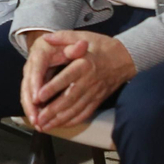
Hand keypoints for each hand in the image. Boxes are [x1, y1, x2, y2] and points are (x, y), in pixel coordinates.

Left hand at [21, 30, 136, 130]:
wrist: (126, 58)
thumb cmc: (102, 46)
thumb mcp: (85, 36)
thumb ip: (64, 37)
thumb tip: (46, 37)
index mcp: (84, 65)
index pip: (65, 78)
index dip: (52, 88)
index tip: (38, 96)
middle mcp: (89, 81)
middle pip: (69, 99)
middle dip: (52, 111)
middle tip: (37, 119)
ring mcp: (94, 92)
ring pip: (76, 109)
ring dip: (59, 120)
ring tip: (44, 126)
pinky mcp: (98, 100)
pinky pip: (85, 113)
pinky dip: (73, 121)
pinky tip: (61, 125)